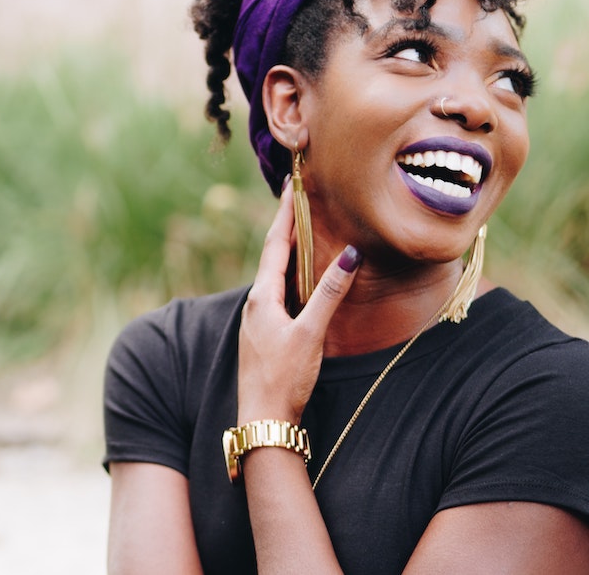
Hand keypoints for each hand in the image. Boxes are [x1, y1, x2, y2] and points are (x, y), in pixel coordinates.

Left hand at [237, 180, 361, 424]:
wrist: (263, 418)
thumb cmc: (284, 378)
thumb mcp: (310, 334)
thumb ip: (329, 295)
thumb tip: (348, 255)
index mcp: (262, 297)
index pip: (275, 245)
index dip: (285, 216)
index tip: (291, 187)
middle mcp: (255, 303)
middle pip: (272, 255)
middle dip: (286, 226)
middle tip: (297, 199)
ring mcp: (258, 318)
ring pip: (274, 274)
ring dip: (287, 250)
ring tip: (300, 228)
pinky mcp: (265, 333)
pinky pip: (277, 292)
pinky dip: (289, 274)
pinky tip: (298, 278)